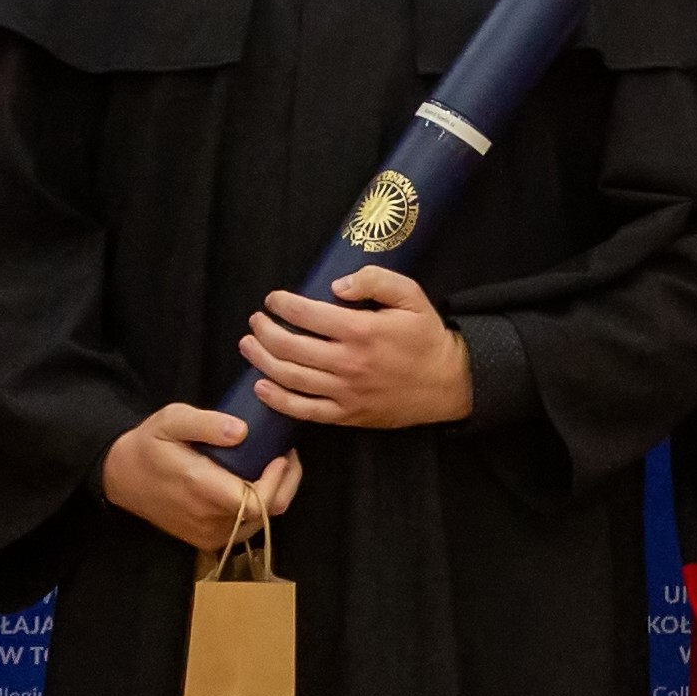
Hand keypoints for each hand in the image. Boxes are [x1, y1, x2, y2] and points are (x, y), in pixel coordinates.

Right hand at [102, 404, 303, 554]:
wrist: (122, 478)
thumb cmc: (150, 445)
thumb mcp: (171, 420)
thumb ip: (206, 424)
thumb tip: (242, 431)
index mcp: (202, 488)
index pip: (258, 500)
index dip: (279, 480)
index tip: (282, 454)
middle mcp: (208, 519)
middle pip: (268, 513)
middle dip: (285, 483)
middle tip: (286, 456)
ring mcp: (208, 534)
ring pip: (260, 523)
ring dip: (274, 495)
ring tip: (273, 466)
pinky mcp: (207, 540)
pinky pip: (245, 528)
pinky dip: (257, 507)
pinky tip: (255, 484)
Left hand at [241, 266, 473, 429]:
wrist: (447, 384)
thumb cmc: (426, 337)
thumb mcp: (410, 296)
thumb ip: (374, 280)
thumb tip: (336, 285)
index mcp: (362, 331)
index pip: (308, 315)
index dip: (283, 305)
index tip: (273, 300)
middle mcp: (348, 363)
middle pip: (290, 347)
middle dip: (265, 331)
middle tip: (256, 321)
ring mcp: (345, 392)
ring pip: (290, 378)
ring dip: (262, 360)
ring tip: (249, 345)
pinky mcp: (346, 415)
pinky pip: (303, 410)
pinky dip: (277, 399)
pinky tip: (261, 386)